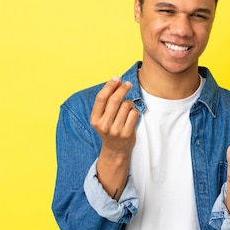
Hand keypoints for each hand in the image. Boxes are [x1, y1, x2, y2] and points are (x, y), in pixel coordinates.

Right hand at [91, 77, 138, 199]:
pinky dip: (134, 111)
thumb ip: (106, 102)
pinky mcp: (127, 134)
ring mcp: (115, 130)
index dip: (110, 86)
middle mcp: (104, 125)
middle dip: (122, 88)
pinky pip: (134, 114)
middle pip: (115, 100)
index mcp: (95, 120)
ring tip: (127, 108)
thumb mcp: (102, 118)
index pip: (101, 98)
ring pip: (126, 106)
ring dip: (129, 103)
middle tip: (128, 84)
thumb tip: (117, 82)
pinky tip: (131, 116)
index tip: (117, 78)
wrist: (115, 150)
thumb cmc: (109, 129)